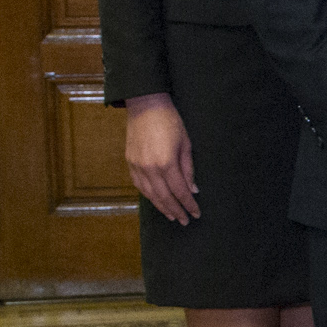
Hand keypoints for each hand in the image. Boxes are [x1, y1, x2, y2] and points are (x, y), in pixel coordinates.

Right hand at [123, 95, 197, 224]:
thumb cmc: (170, 122)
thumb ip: (188, 169)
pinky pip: (139, 185)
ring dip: (161, 206)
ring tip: (171, 215)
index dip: (189, 204)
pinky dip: (148, 196)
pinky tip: (156, 201)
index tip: (196, 213)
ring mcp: (137, 166)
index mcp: (166, 163)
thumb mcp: (186, 144)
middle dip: (176, 210)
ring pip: (149, 194)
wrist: (145, 105)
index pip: (180, 191)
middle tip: (185, 221)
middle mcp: (149, 168)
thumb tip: (193, 190)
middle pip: (164, 197)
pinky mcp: (130, 162)